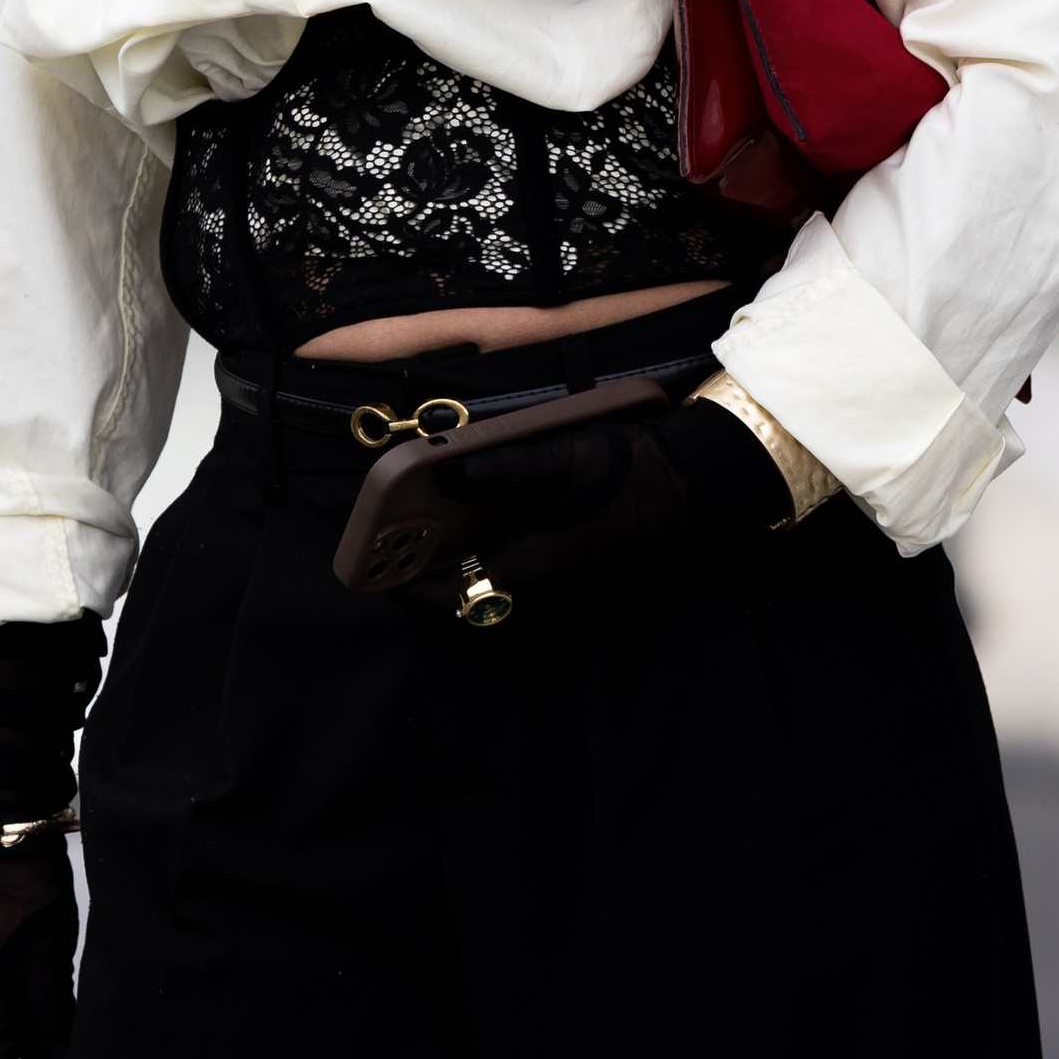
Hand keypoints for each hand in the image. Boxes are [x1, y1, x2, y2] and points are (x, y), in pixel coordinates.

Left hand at [400, 395, 788, 605]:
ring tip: (407, 513)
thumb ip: (502, 469)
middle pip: (461, 578)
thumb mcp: (559, 464)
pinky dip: (475, 526)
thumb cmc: (624, 477)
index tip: (373, 575)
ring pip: (481, 559)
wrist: (685, 480)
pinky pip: (503, 541)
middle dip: (418, 562)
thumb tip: (447, 473)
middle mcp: (533, 568)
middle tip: (380, 540)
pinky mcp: (556, 537)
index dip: (409, 587)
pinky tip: (465, 490)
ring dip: (445, 543)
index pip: (453, 593)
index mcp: (527, 562)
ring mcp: (546, 555)